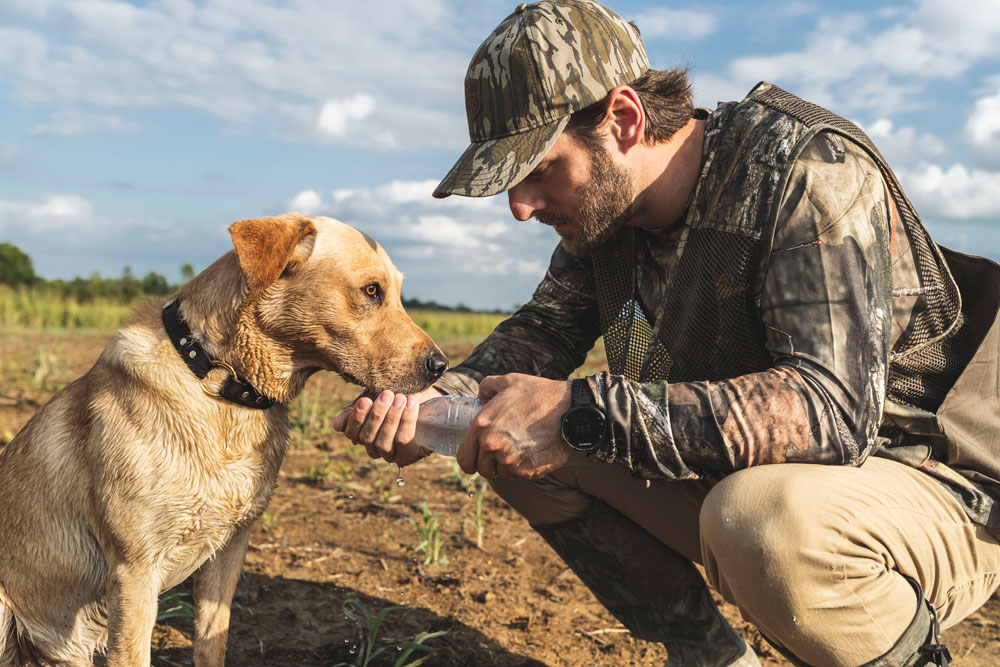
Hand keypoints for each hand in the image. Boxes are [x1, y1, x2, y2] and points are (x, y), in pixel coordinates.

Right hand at [332, 385, 444, 465]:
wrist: (429, 398)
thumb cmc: (398, 397)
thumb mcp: (375, 398)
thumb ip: (356, 409)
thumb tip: (336, 426)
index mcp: (362, 433)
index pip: (351, 432)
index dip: (356, 418)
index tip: (365, 400)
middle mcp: (374, 448)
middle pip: (367, 438)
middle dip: (377, 415)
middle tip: (387, 394)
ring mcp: (391, 454)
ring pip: (383, 442)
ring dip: (392, 418)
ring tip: (400, 398)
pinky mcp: (408, 455)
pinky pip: (403, 441)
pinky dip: (406, 421)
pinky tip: (411, 404)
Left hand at [456, 373, 571, 479]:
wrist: (570, 410)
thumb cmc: (539, 394)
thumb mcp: (509, 381)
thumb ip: (487, 387)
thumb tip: (480, 396)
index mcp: (482, 426)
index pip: (464, 458)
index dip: (469, 460)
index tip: (477, 459)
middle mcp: (492, 446)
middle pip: (482, 470)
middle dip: (490, 463)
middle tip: (502, 452)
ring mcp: (510, 461)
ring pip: (502, 474)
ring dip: (507, 466)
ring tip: (520, 449)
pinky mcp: (527, 471)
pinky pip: (519, 476)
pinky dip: (523, 468)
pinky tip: (532, 452)